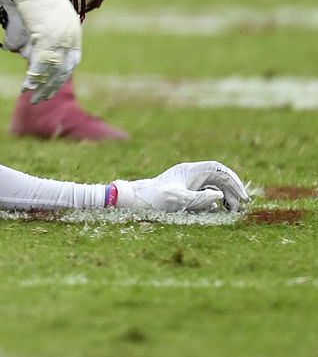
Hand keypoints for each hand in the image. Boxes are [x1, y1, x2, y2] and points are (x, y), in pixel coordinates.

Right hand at [11, 0, 80, 102]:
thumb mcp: (48, 15)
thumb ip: (46, 32)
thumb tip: (31, 47)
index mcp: (74, 33)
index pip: (72, 62)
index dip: (62, 76)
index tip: (53, 85)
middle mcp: (70, 39)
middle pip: (64, 71)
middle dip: (53, 86)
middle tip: (42, 98)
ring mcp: (59, 40)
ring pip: (52, 71)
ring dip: (42, 87)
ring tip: (32, 98)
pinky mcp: (45, 39)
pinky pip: (39, 65)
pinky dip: (33, 78)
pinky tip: (25, 87)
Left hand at [112, 161, 249, 212]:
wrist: (136, 200)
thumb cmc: (155, 198)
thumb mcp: (179, 199)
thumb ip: (200, 198)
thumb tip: (220, 196)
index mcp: (190, 171)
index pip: (218, 170)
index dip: (233, 180)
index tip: (242, 195)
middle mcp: (191, 175)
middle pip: (219, 179)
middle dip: (233, 190)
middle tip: (243, 206)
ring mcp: (189, 183)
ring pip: (214, 187)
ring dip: (226, 197)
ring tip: (234, 210)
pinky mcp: (186, 192)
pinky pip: (206, 194)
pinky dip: (216, 201)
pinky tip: (220, 210)